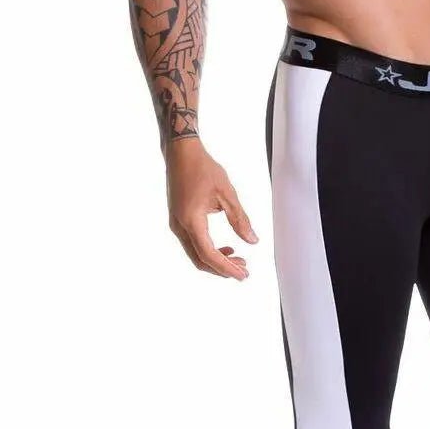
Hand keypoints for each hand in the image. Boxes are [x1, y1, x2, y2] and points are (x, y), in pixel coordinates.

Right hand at [165, 139, 259, 278]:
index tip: (243, 274)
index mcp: (191, 221)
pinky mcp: (177, 220)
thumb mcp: (227, 194)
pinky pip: (192, 243)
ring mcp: (176, 224)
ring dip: (216, 260)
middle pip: (200, 260)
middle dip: (222, 268)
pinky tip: (225, 246)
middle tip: (244, 269)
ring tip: (238, 258)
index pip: (209, 254)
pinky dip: (208, 250)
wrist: (181, 153)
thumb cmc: (203, 169)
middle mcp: (179, 226)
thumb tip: (253, 241)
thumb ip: (240, 219)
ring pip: (195, 253)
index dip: (227, 268)